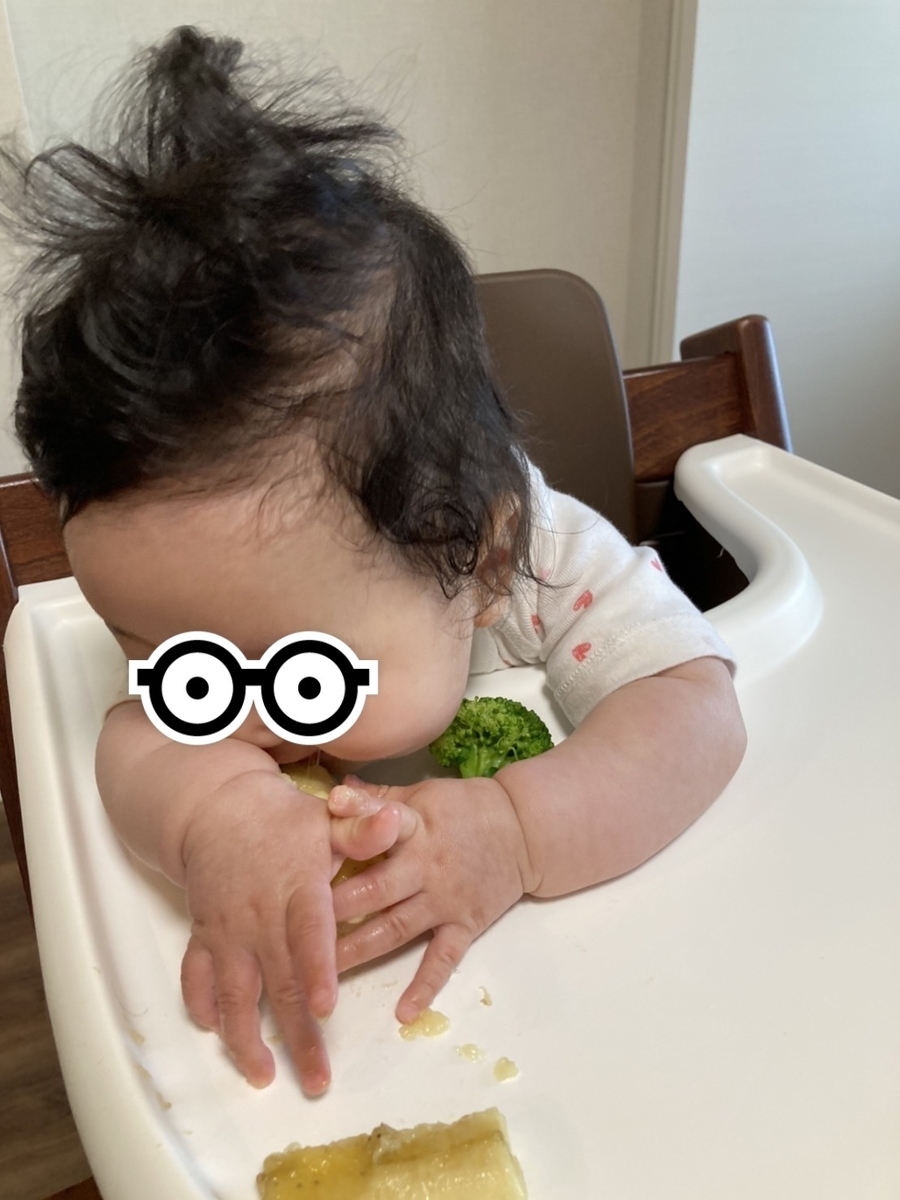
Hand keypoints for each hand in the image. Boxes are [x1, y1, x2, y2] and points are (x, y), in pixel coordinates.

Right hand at [179, 770, 402, 1091]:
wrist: (218, 808)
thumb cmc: (286, 820)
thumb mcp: (327, 819)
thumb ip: (362, 831)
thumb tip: (393, 821)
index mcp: (297, 889)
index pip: (307, 933)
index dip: (315, 970)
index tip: (324, 1008)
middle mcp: (259, 916)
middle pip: (278, 982)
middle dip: (296, 1035)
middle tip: (316, 1080)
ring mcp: (227, 930)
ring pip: (233, 992)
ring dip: (245, 1038)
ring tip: (263, 1076)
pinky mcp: (203, 935)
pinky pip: (195, 977)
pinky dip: (202, 1006)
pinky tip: (215, 1033)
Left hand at [327, 775, 533, 1022]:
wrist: (524, 830)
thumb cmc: (464, 808)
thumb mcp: (422, 793)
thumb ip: (378, 798)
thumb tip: (332, 792)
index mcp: (415, 826)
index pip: (380, 826)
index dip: (349, 833)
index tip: (314, 845)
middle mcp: (427, 865)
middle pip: (376, 888)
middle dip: (336, 908)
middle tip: (293, 930)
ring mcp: (445, 899)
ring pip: (396, 928)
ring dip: (360, 950)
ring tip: (323, 974)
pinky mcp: (465, 925)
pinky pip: (444, 959)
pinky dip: (426, 986)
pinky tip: (403, 1013)